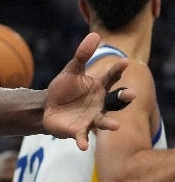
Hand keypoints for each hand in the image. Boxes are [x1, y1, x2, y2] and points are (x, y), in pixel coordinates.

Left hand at [43, 32, 131, 149]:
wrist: (47, 108)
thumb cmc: (63, 89)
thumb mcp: (70, 70)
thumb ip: (82, 55)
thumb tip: (95, 34)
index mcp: (98, 88)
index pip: (111, 78)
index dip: (118, 70)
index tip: (125, 62)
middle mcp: (99, 104)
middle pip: (114, 102)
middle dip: (124, 99)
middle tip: (133, 95)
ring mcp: (90, 118)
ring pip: (103, 121)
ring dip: (109, 124)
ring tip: (116, 125)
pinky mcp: (78, 131)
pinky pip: (82, 137)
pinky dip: (83, 142)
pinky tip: (83, 146)